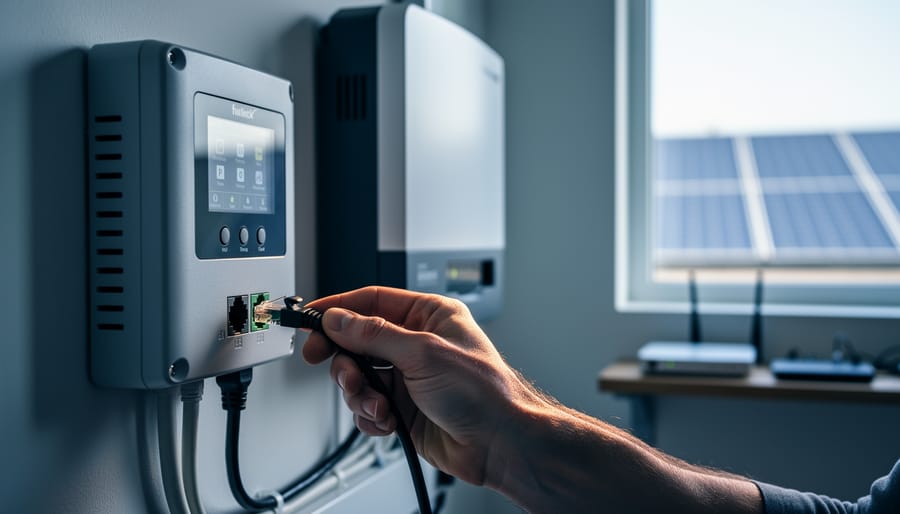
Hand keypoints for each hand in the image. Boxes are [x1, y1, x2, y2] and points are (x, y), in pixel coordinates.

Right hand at [302, 286, 538, 485]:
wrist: (500, 443)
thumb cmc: (484, 392)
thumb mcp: (423, 352)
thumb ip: (374, 334)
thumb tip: (338, 320)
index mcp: (429, 315)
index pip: (372, 301)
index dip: (339, 309)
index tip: (311, 318)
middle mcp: (416, 343)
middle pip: (357, 341)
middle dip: (345, 360)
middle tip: (335, 368)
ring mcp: (408, 376)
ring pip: (358, 377)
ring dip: (359, 393)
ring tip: (375, 404)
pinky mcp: (403, 408)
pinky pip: (367, 407)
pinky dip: (370, 416)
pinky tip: (387, 420)